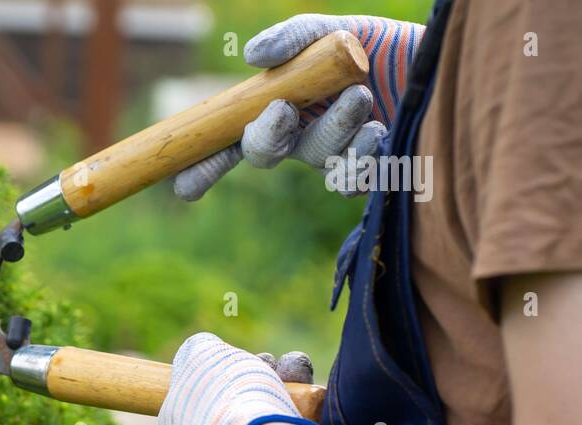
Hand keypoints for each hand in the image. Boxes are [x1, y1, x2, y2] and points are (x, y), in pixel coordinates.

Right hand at [174, 14, 425, 200]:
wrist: (448, 62)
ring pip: (314, 159)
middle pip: (262, 153)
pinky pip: (350, 179)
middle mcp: (302, 134)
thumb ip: (294, 38)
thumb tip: (251, 58)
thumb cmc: (388, 47)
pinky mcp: (370, 172)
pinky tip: (379, 131)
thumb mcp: (338, 31)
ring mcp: (335, 156)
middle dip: (264, 136)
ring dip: (332, 129)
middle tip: (282, 111)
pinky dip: (361, 155)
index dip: (203, 163)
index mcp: (282, 104)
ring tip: (361, 96)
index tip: (183, 186)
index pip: (230, 137)